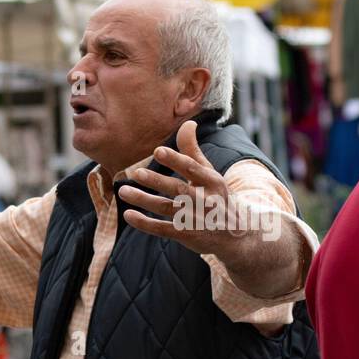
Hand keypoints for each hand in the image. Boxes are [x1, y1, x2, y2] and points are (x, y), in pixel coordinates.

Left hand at [117, 119, 243, 260]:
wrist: (234, 234)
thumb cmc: (216, 196)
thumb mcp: (210, 174)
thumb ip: (193, 151)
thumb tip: (187, 123)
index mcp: (212, 181)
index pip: (192, 168)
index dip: (175, 160)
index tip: (157, 151)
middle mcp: (204, 200)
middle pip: (177, 189)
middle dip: (156, 181)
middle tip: (135, 173)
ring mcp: (194, 219)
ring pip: (165, 208)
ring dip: (143, 200)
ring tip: (123, 191)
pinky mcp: (186, 234)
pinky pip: (161, 229)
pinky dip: (144, 223)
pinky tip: (128, 215)